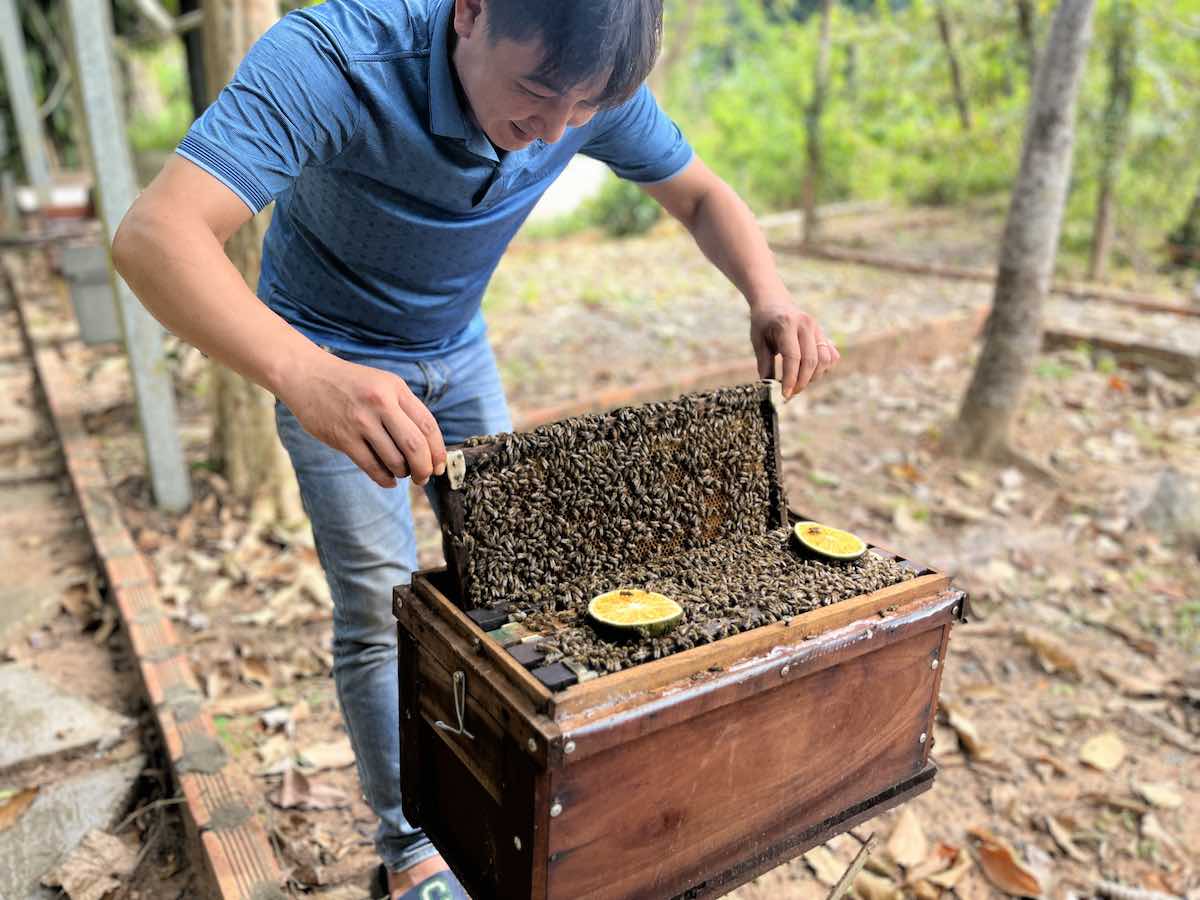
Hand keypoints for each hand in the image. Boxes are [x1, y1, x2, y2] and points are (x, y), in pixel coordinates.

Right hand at [277, 351, 446, 487]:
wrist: (307, 376)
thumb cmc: (352, 384)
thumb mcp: (384, 384)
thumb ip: (406, 409)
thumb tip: (429, 447)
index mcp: (396, 389)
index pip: (428, 425)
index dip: (438, 451)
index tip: (440, 465)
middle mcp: (380, 403)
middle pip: (415, 446)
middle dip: (425, 468)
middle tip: (424, 477)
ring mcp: (360, 422)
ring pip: (394, 460)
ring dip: (403, 473)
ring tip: (401, 472)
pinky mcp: (342, 438)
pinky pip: (371, 467)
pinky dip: (385, 479)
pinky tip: (388, 480)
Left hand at [749, 299, 840, 398]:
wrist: (774, 302)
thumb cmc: (763, 323)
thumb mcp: (758, 341)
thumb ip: (764, 364)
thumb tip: (769, 389)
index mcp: (786, 325)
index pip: (793, 357)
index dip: (790, 379)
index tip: (785, 394)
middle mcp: (806, 325)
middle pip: (811, 361)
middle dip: (802, 382)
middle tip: (791, 393)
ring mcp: (818, 328)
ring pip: (825, 360)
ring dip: (814, 376)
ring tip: (799, 382)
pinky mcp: (824, 334)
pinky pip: (831, 356)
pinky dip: (824, 368)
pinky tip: (810, 371)